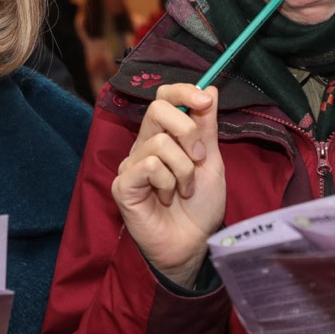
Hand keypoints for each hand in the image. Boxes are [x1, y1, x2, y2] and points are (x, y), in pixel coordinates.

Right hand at [111, 82, 224, 286]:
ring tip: (184, 190)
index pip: (165, 97)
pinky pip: (148, 166)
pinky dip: (167, 182)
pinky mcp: (123, 184)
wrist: (193, 244)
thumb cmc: (200, 207)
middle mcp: (145, 145)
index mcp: (166, 136)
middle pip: (157, 108)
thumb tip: (212, 89)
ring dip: (183, 169)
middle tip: (200, 157)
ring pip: (159, 143)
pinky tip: (166, 198)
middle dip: (187, 129)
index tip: (206, 101)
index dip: (184, 91)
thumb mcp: (211, 162)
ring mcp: (132, 164)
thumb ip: (207, 127)